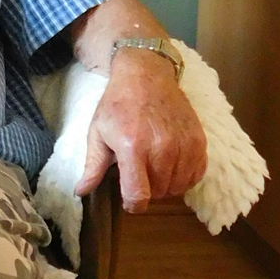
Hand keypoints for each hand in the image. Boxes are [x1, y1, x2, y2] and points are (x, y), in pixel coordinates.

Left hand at [78, 54, 206, 212]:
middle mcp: (162, 148)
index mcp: (132, 147)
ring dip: (166, 184)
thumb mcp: (97, 132)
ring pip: (178, 187)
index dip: (132, 204)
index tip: (129, 198)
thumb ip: (92, 166)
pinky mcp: (199, 140)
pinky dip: (185, 176)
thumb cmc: (118, 104)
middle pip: (158, 193)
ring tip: (155, 166)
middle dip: (147, 189)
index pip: (138, 195)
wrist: (147, 74)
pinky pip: (196, 175)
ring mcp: (184, 144)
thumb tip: (80, 192)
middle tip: (139, 171)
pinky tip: (173, 165)